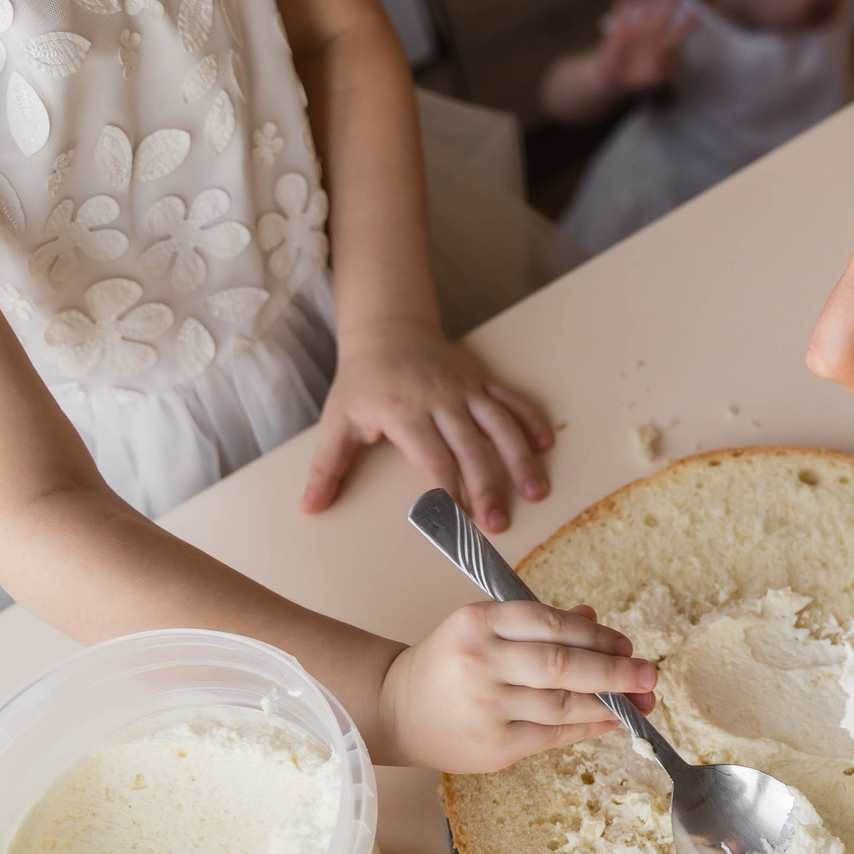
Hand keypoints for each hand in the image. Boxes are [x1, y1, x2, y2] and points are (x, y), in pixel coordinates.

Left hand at [300, 317, 552, 524]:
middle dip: (487, 487)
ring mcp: (466, 390)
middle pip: (471, 449)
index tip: (456, 524)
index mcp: (405, 412)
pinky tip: (546, 446)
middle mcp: (441, 400)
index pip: (433, 459)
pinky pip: (512, 401)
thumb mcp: (336, 421)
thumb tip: (308, 509)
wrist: (387, 328)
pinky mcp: (482, 382)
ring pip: (500, 426)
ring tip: (536, 492)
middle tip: (498, 524)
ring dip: (519, 459)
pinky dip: (530, 421)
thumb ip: (326, 467)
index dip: (446, 492)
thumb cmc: (361, 381)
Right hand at [381, 601, 656, 772]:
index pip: (549, 623)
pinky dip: (587, 728)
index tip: (626, 644)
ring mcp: (485, 708)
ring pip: (562, 705)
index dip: (595, 635)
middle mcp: (480, 662)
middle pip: (561, 666)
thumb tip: (594, 620)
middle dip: (614, 670)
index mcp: (478, 622)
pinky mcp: (492, 747)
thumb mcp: (484, 628)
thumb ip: (537, 624)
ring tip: (640, 702)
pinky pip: (552, 736)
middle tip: (649, 675)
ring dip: (608, 703)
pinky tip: (611, 721)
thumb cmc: (449, 662)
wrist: (396, 710)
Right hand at [594, 0, 696, 93]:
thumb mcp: (653, 84)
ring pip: (645, 10)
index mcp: (662, 47)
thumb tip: (665, 77)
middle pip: (664, 14)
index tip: (698, 14)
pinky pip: (621, 15)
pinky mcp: (619, 31)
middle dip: (671, 1)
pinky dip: (622, 6)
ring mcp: (636, 30)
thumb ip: (661, 80)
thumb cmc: (638, 83)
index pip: (678, 33)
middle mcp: (652, 35)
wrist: (616, 79)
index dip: (687, 25)